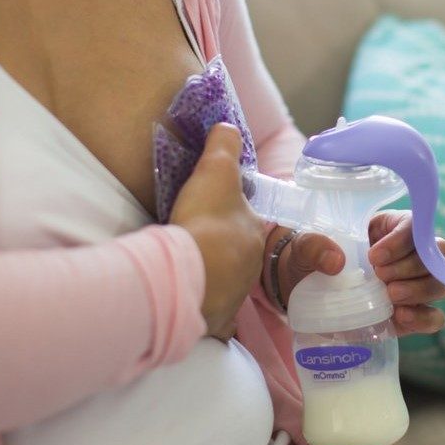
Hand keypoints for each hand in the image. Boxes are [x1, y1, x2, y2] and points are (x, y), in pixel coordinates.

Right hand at [170, 124, 264, 340]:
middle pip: (238, 257)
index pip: (250, 224)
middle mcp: (250, 268)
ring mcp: (233, 296)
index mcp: (253, 234)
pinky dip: (205, 313)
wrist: (191, 271)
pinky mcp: (214, 319)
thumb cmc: (206, 220)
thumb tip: (227, 125)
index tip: (218, 219)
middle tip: (201, 245)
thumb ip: (223, 146)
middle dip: (223, 252)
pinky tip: (192, 309)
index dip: (235, 219)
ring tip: (192, 271)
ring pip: (227, 286)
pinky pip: (212, 317)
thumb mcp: (215, 171)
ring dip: (214, 280)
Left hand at [265, 210, 444, 336]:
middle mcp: (409, 255)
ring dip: (420, 290)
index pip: (416, 225)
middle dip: (411, 266)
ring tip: (390, 295)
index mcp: (389, 227)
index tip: (375, 256)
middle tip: (380, 277)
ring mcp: (412, 286)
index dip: (403, 240)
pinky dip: (423, 318)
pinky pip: (433, 317)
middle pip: (438, 254)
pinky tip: (400, 317)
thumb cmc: (308, 260)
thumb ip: (313, 246)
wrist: (302, 295)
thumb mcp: (303, 246)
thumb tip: (335, 261)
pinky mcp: (410, 315)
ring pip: (442, 284)